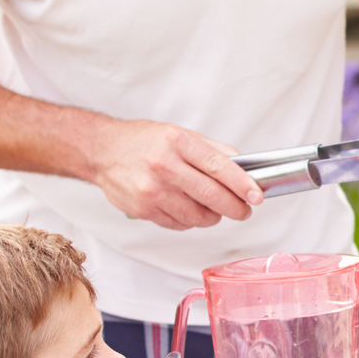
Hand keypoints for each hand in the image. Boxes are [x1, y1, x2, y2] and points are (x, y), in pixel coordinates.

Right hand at [89, 119, 261, 229]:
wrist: (102, 151)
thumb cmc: (141, 141)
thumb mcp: (179, 133)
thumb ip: (211, 150)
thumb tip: (241, 166)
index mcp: (177, 143)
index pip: (219, 167)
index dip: (241, 184)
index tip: (256, 196)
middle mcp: (164, 166)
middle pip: (211, 195)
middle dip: (234, 207)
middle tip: (243, 210)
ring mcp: (152, 190)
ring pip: (196, 216)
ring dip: (212, 216)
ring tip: (213, 209)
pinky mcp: (143, 210)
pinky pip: (178, 224)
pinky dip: (190, 221)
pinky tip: (188, 209)